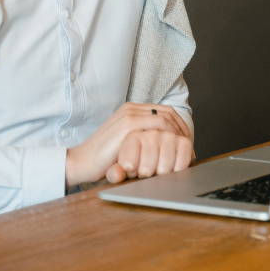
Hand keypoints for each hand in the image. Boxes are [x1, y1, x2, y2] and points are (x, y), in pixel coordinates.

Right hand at [65, 103, 191, 186]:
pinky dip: (169, 135)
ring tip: (184, 148)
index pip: (163, 111)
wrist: (80, 162)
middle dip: (182, 128)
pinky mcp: (128, 124)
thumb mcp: (126, 142)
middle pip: (168, 112)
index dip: (178, 125)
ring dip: (177, 132)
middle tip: (189, 144)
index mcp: (131, 109)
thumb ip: (141, 136)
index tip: (186, 140)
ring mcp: (130, 114)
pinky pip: (158, 124)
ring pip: (165, 117)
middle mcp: (131, 108)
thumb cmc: (103, 157)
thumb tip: (164, 144)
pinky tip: (173, 148)